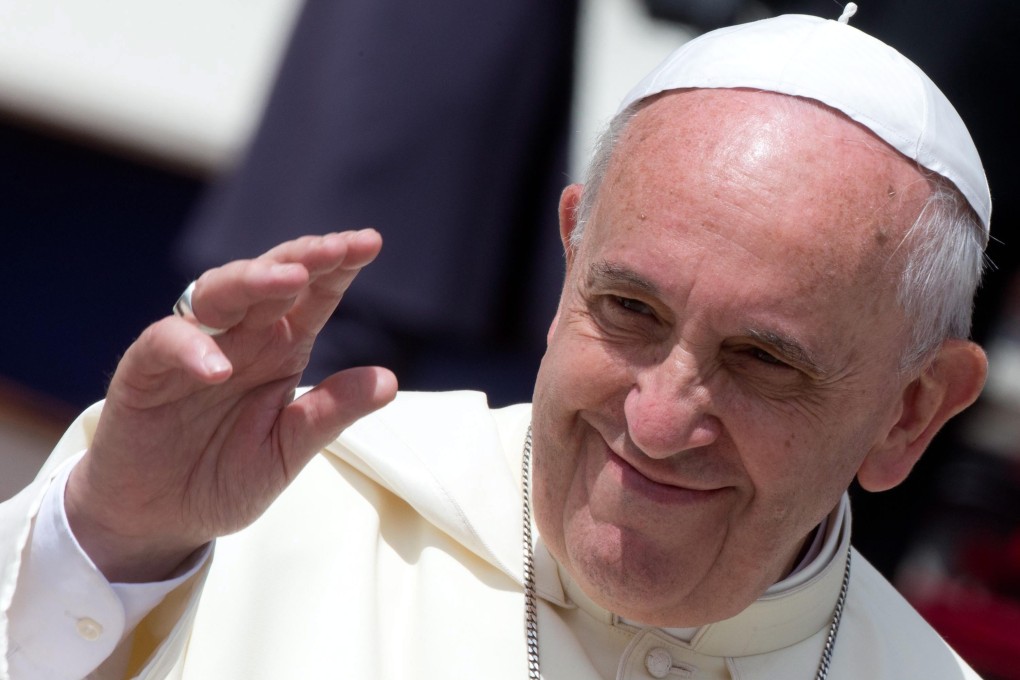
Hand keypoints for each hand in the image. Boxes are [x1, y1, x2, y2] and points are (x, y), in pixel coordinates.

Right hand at [64, 231, 397, 581]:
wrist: (160, 519)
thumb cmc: (224, 476)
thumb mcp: (289, 450)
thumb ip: (330, 412)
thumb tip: (389, 381)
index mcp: (281, 347)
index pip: (314, 295)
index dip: (338, 265)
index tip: (369, 243)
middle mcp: (241, 337)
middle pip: (270, 279)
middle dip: (303, 258)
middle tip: (335, 247)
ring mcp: (193, 347)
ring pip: (218, 293)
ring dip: (253, 281)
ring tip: (289, 279)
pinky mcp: (145, 371)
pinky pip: (166, 344)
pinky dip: (191, 349)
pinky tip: (219, 369)